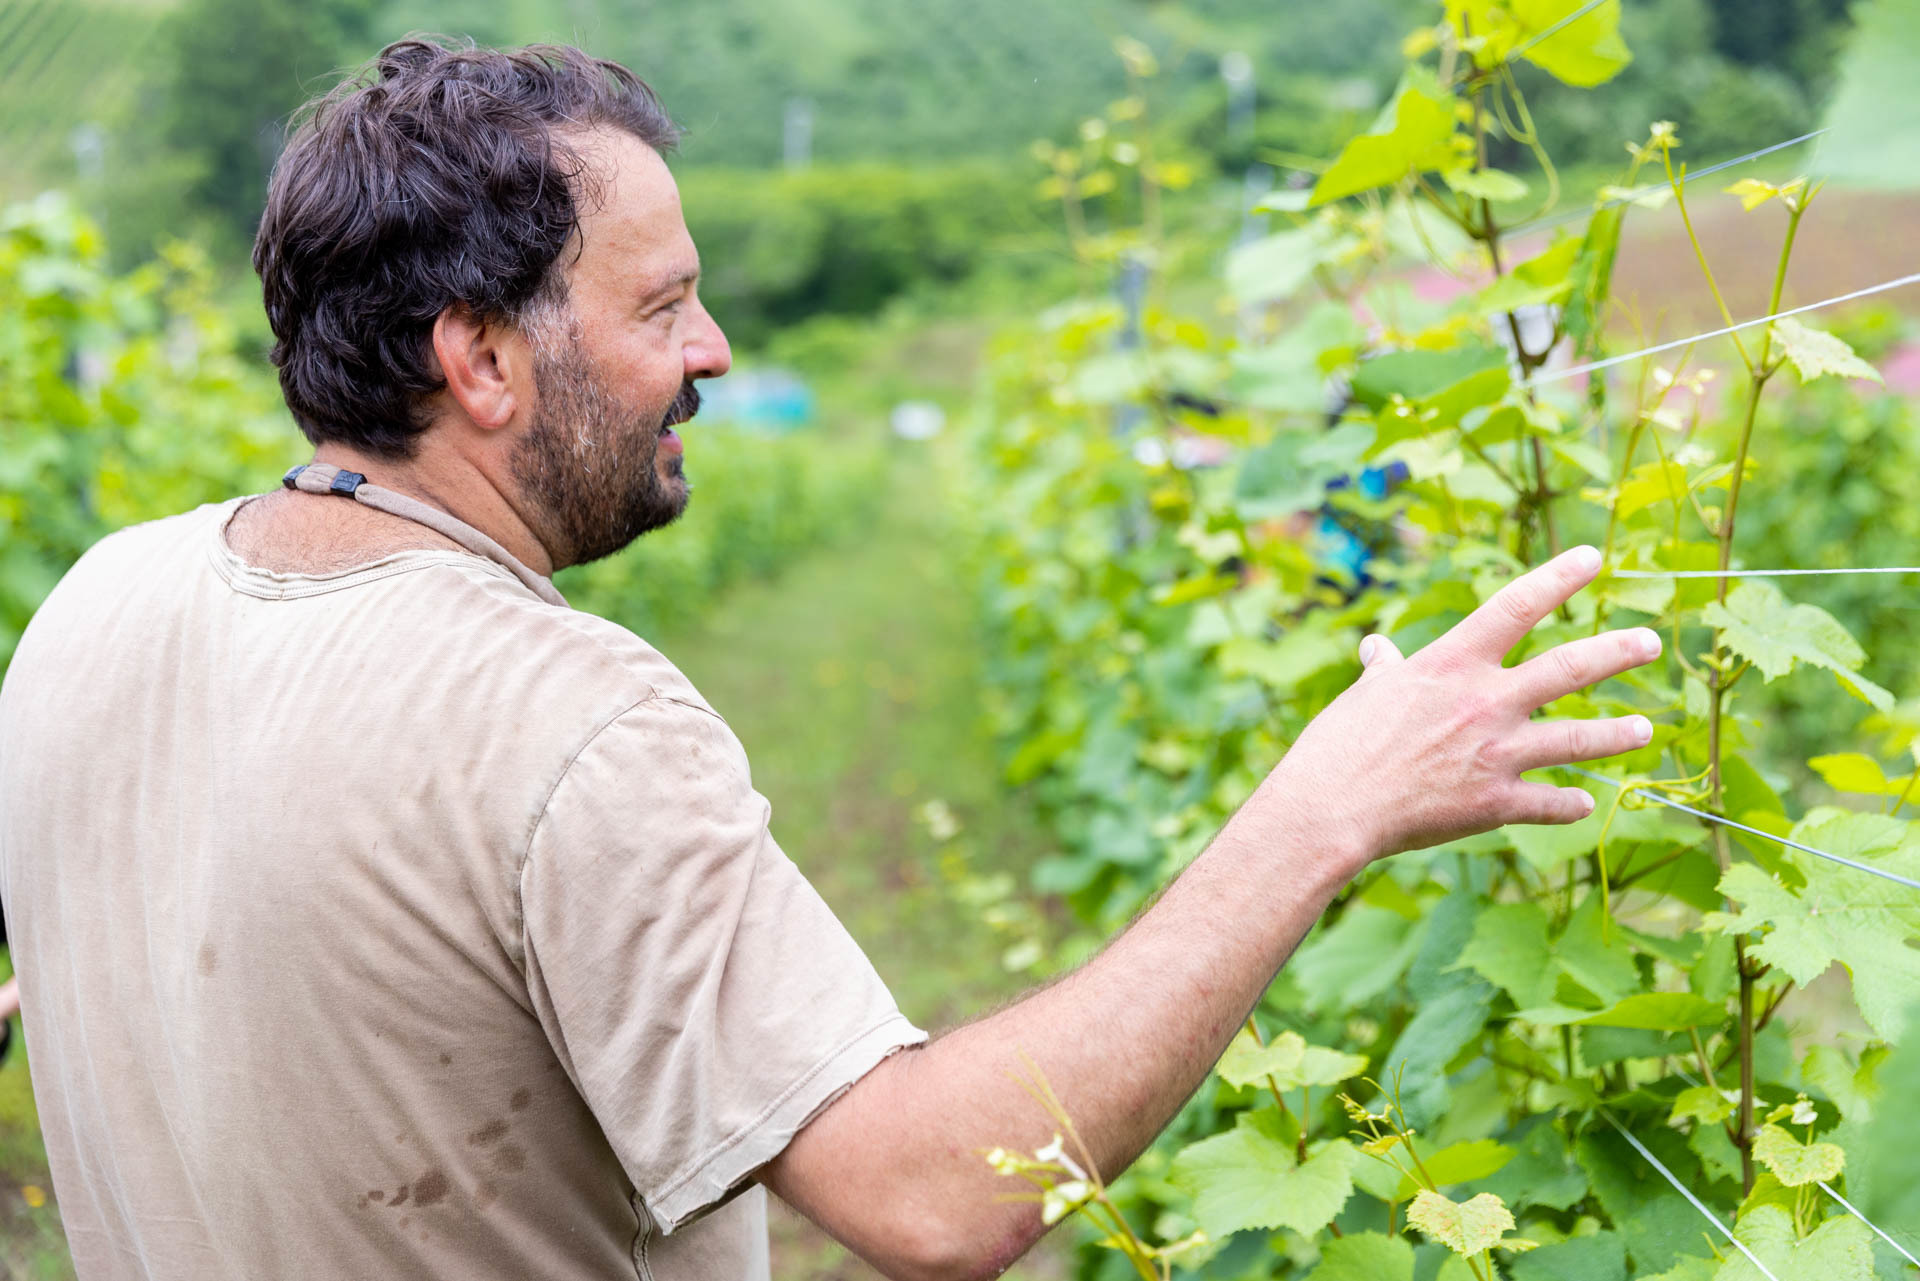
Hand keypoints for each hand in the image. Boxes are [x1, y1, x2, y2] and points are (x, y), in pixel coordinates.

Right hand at [1265, 544, 1659, 862]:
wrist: (1331, 808)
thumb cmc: (1336, 746)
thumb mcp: (1362, 694)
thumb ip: (1384, 669)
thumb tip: (1377, 649)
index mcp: (1449, 663)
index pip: (1515, 606)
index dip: (1558, 578)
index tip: (1593, 557)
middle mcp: (1484, 701)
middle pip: (1567, 668)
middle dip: (1616, 651)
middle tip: (1650, 640)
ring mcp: (1495, 753)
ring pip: (1575, 738)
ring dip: (1615, 734)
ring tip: (1645, 729)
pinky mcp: (1495, 803)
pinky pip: (1548, 803)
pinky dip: (1566, 805)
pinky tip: (1580, 804)